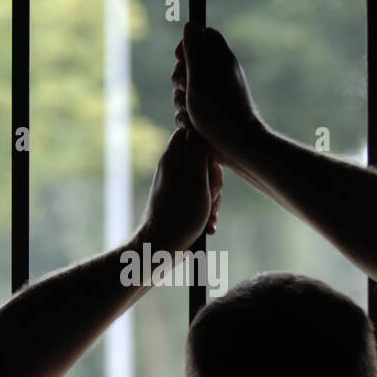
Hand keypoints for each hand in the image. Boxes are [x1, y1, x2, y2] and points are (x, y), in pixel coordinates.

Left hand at [139, 127, 223, 252]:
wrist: (162, 248)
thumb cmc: (180, 215)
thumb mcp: (195, 178)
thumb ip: (198, 150)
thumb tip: (200, 127)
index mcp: (173, 158)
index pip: (196, 134)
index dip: (210, 148)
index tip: (211, 168)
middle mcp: (173, 169)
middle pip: (205, 160)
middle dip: (214, 180)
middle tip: (208, 195)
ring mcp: (177, 186)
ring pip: (207, 182)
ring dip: (214, 200)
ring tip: (207, 214)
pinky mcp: (182, 202)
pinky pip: (203, 199)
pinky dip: (208, 212)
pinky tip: (207, 226)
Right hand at [172, 22, 266, 160]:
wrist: (236, 146)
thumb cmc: (218, 109)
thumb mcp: (201, 74)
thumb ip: (193, 49)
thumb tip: (191, 25)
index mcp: (221, 59)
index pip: (203, 36)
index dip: (188, 44)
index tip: (179, 57)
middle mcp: (218, 74)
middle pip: (187, 64)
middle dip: (180, 78)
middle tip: (187, 89)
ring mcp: (213, 95)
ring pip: (184, 90)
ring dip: (181, 101)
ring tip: (192, 113)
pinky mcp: (208, 114)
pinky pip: (186, 110)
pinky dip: (186, 118)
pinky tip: (193, 126)